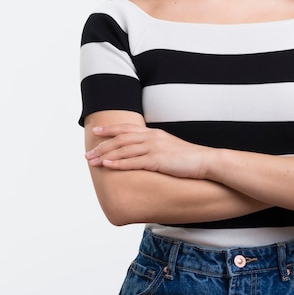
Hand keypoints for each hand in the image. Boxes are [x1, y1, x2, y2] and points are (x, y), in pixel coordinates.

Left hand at [85, 123, 208, 178]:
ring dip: (105, 156)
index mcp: (153, 133)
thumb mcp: (169, 147)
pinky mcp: (157, 160)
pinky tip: (107, 166)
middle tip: (87, 154)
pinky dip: (118, 163)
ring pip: (123, 150)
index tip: (96, 131)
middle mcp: (151, 137)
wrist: (206, 161)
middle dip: (101, 146)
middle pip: (120, 139)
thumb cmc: (188, 158)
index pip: (126, 128)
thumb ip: (154, 147)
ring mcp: (154, 148)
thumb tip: (142, 153)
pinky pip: (133, 162)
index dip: (109, 129)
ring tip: (91, 161)